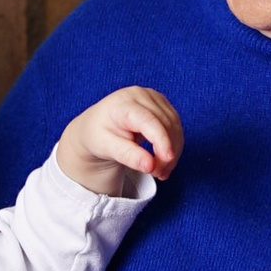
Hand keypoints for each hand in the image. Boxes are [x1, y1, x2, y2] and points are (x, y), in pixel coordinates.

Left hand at [54, 83, 180, 197]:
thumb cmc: (98, 135)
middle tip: (158, 174)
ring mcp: (153, 97)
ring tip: (159, 170)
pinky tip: (163, 159)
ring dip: (172, 151)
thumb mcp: (107, 148)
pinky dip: (173, 144)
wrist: (95, 125)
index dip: (162, 140)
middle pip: (165, 124)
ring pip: (174, 126)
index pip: (149, 121)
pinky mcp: (161, 104)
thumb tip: (150, 166)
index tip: (168, 159)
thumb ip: (128, 156)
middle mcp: (140, 95)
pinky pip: (175, 125)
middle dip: (166, 153)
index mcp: (123, 103)